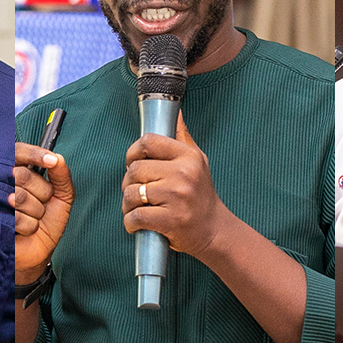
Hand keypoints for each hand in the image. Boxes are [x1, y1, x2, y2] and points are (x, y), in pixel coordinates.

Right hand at [8, 144, 74, 275]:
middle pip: (23, 175)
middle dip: (41, 194)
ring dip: (35, 213)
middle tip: (41, 204)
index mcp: (19, 171)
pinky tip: (23, 230)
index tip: (52, 161)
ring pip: (20, 197)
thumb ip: (62, 176)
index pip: (20, 152)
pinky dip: (28, 226)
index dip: (35, 155)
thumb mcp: (62, 196)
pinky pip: (16, 217)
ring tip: (32, 218)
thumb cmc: (48, 221)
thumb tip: (58, 158)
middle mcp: (2, 182)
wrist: (37, 252)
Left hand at [121, 113, 229, 258]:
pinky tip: (136, 224)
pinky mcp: (171, 220)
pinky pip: (136, 216)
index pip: (148, 142)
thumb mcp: (198, 162)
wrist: (215, 231)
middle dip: (128, 183)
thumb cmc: (201, 195)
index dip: (133, 152)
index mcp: (188, 156)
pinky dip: (130, 222)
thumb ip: (182, 137)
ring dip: (127, 205)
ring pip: (132, 193)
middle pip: (135, 169)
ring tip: (135, 209)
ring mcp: (177, 197)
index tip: (133, 163)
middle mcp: (184, 173)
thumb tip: (175, 112)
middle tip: (135, 192)